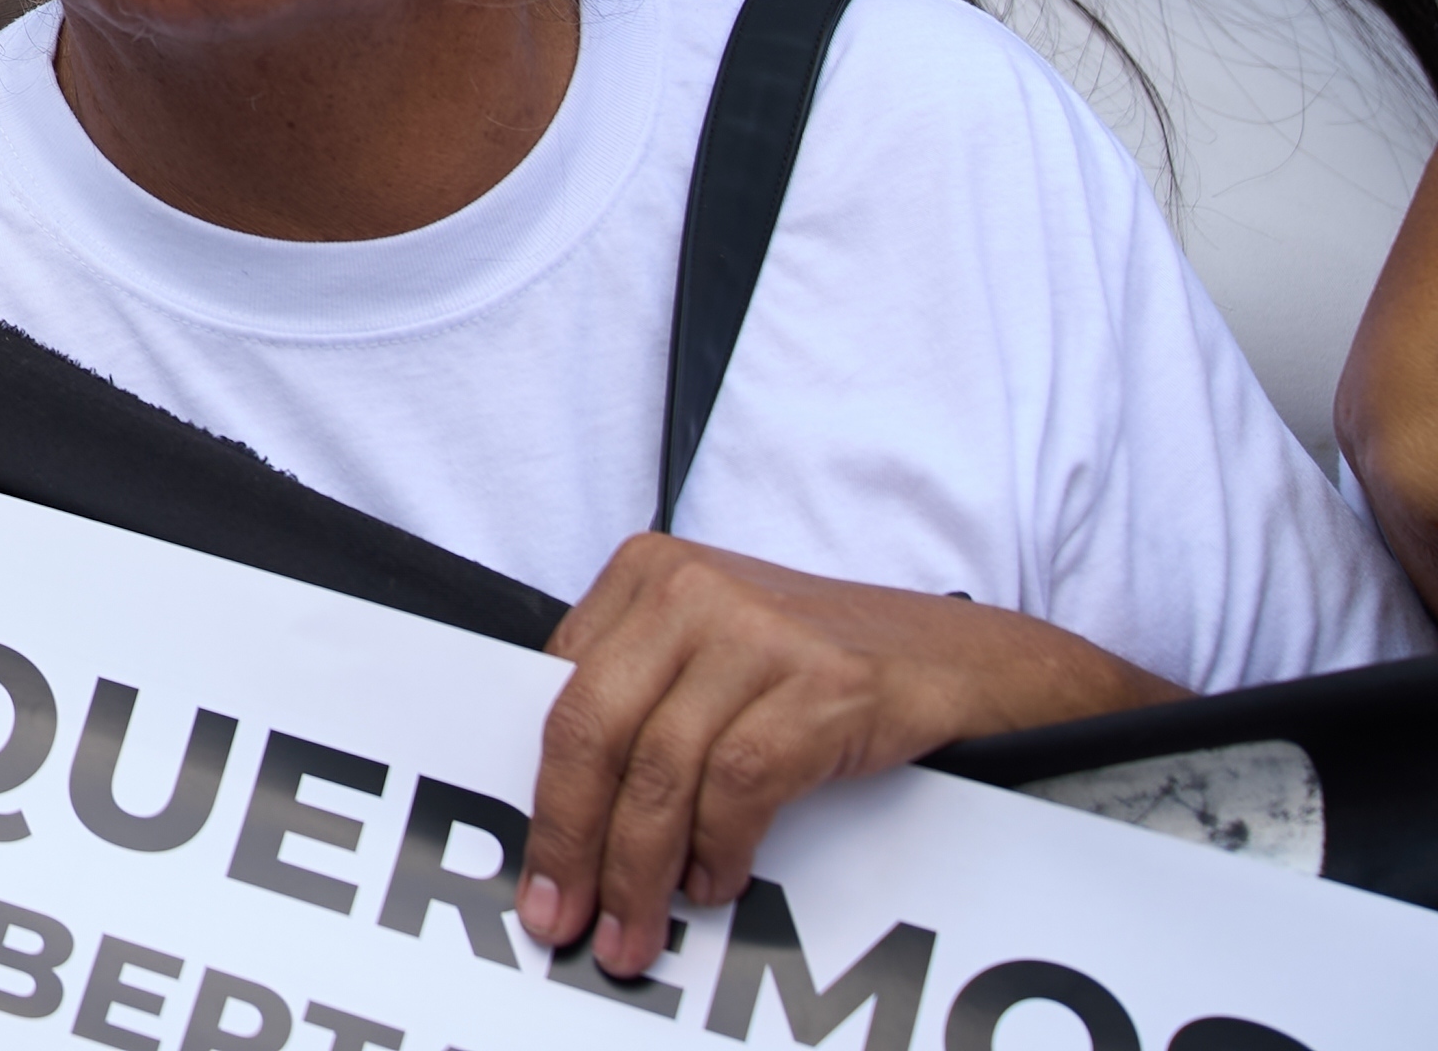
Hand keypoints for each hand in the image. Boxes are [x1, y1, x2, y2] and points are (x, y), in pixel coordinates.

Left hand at [524, 538, 1165, 980]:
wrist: (969, 661)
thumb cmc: (825, 666)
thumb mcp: (714, 650)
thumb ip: (642, 696)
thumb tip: (565, 806)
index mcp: (648, 575)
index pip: (558, 694)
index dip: (541, 792)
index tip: (535, 871)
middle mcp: (690, 591)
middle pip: (592, 730)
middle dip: (570, 840)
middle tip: (563, 919)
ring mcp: (758, 633)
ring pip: (660, 768)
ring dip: (640, 869)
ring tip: (635, 930)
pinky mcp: (825, 686)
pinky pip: (740, 782)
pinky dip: (719, 846)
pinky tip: (715, 883)